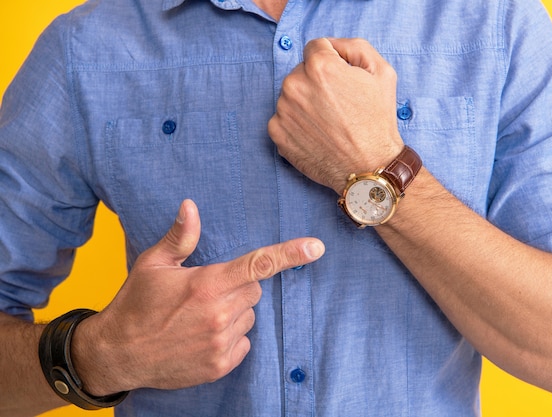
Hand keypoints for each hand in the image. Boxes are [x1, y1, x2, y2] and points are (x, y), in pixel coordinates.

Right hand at [72, 199, 324, 394]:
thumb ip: (180, 236)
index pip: (257, 264)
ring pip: (249, 316)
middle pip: (255, 290)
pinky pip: (244, 343)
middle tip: (206, 292)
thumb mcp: (153, 265)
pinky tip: (204, 335)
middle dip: (238, 287)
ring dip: (234, 313)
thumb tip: (191, 206)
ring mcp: (221, 342)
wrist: (118, 354)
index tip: (316, 248)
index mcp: (206, 284)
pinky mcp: (220, 364)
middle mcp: (219, 314)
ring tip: (200, 316)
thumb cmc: (135, 304)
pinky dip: (231, 338)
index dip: (289, 254)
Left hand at [268, 37, 404, 193]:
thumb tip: (332, 47)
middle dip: (317, 82)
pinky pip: (283, 118)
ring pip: (292, 95)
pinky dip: (297, 124)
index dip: (333, 61)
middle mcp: (295, 85)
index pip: (316, 48)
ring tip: (328, 122)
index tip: (342, 81)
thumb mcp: (382, 72)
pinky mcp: (276, 133)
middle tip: (338, 105)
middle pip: (302, 71)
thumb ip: (354, 47)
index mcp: (319, 66)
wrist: (369, 167)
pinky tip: (317, 134)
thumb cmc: (377, 122)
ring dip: (306, 103)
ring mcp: (283, 110)